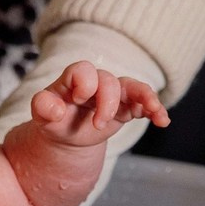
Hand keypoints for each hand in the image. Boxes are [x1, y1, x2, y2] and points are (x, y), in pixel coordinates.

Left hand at [31, 61, 167, 147]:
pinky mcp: (127, 107)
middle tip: (98, 124)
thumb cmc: (54, 120)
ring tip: (153, 110)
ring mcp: (114, 94)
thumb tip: (55, 110)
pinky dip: (155, 110)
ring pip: (134, 87)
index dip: (84, 82)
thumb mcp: (42, 115)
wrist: (67, 135)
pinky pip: (145, 104)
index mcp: (74, 79)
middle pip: (109, 81)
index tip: (79, 99)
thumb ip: (43, 107)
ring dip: (145, 97)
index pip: (83, 70)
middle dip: (107, 102)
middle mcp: (97, 82)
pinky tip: (163, 121)